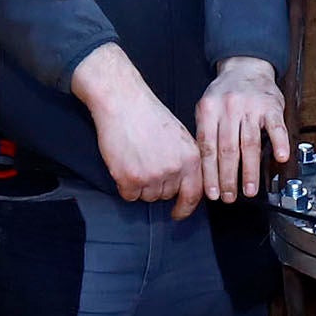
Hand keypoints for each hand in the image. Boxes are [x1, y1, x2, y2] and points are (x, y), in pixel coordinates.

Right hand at [75, 44, 203, 215]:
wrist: (122, 101)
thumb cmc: (148, 115)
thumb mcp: (179, 136)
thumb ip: (185, 161)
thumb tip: (184, 185)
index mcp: (191, 158)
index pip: (193, 194)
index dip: (185, 208)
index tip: (178, 214)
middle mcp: (175, 169)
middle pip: (166, 194)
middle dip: (156, 185)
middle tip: (145, 162)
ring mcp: (153, 176)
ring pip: (147, 196)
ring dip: (140, 185)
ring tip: (135, 158)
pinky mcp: (130, 179)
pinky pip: (129, 195)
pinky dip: (124, 185)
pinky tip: (123, 164)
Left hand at [193, 57, 290, 204]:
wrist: (245, 66)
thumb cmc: (225, 92)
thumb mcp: (206, 108)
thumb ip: (205, 133)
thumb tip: (203, 170)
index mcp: (208, 110)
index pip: (208, 148)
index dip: (210, 174)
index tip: (212, 193)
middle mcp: (228, 107)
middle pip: (227, 149)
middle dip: (228, 178)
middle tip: (229, 197)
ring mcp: (250, 106)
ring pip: (249, 143)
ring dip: (250, 170)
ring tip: (249, 190)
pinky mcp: (271, 105)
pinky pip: (275, 126)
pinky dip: (279, 142)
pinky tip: (279, 157)